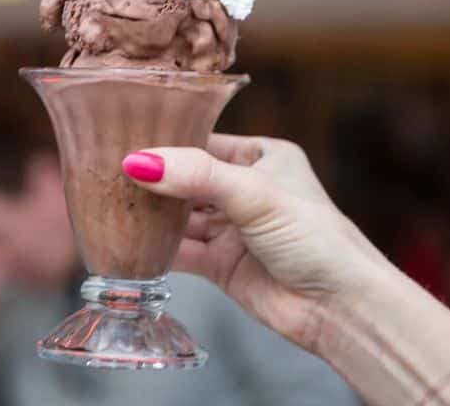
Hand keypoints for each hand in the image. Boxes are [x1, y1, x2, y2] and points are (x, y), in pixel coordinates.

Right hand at [122, 134, 388, 348]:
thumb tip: (140, 162)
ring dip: (153, 213)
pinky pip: (182, 250)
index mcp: (263, 156)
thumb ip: (197, 176)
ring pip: (182, 215)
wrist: (339, 308)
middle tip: (110, 171)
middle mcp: (246, 189)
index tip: (128, 141)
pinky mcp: (223, 264)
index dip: (169, 142)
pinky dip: (157, 247)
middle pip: (189, 179)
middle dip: (155, 178)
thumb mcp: (254, 193)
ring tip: (112, 203)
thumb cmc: (314, 237)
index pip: (205, 141)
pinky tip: (130, 241)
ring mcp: (233, 228)